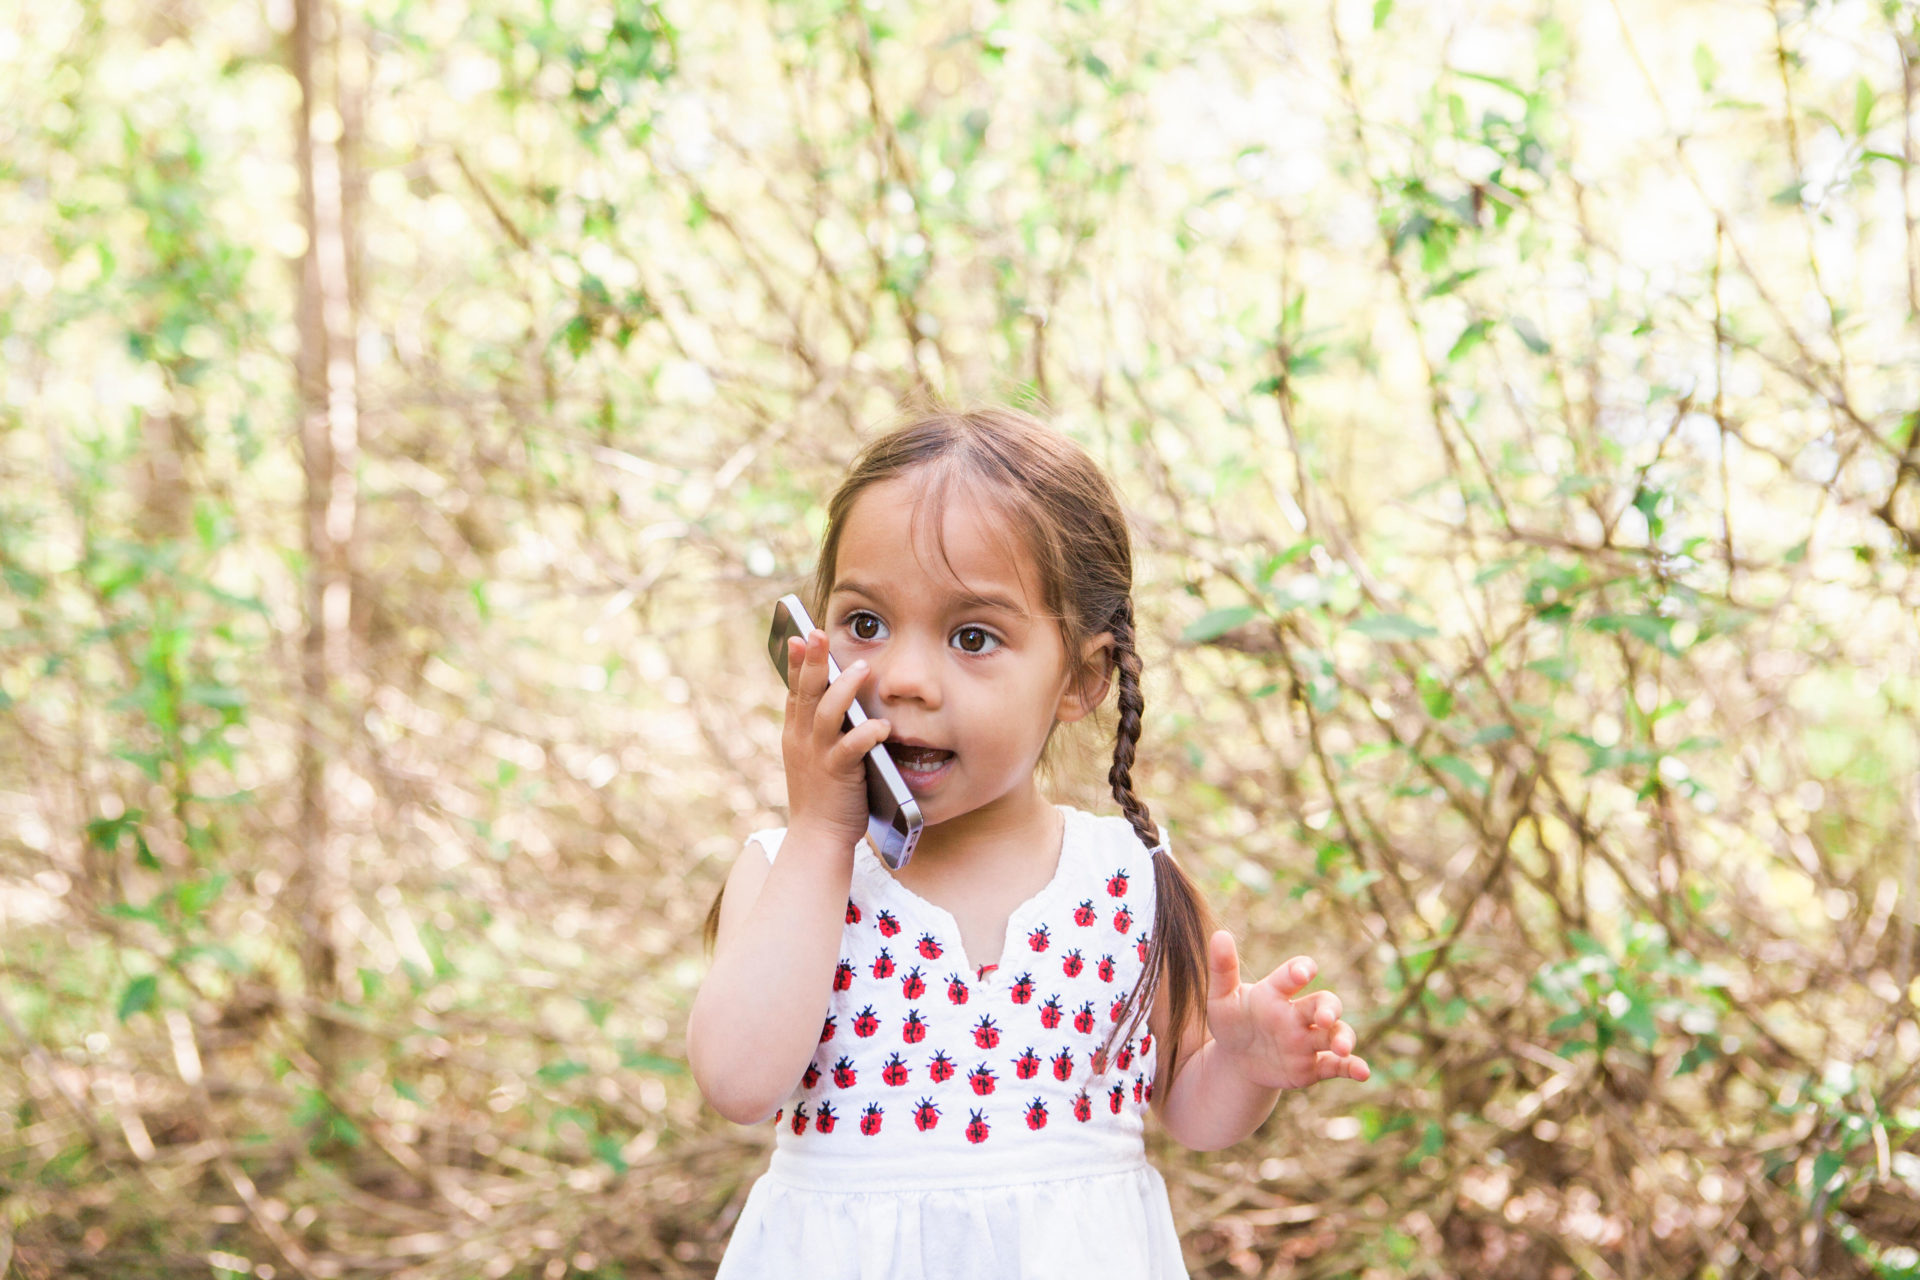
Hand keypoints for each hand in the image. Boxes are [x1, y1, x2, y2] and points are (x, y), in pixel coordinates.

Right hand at [782, 629, 890, 851]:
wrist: (817, 837)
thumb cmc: (824, 794)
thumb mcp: (815, 755)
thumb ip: (823, 728)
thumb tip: (839, 696)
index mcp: (796, 734)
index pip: (795, 691)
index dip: (797, 663)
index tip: (800, 635)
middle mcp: (801, 740)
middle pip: (805, 693)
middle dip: (811, 661)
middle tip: (817, 633)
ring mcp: (817, 756)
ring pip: (827, 713)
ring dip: (844, 689)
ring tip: (862, 668)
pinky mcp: (836, 774)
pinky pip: (851, 748)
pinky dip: (867, 734)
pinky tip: (883, 725)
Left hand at [1204, 930, 1369, 1090]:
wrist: (1236, 1060)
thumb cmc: (1231, 1021)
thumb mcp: (1221, 998)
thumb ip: (1222, 968)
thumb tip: (1220, 934)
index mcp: (1276, 992)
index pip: (1294, 974)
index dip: (1300, 970)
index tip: (1302, 973)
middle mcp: (1298, 1014)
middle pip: (1325, 1003)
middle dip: (1328, 1009)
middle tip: (1324, 1017)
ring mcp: (1308, 1040)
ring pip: (1336, 1033)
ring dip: (1343, 1038)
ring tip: (1341, 1048)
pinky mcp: (1313, 1066)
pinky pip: (1337, 1066)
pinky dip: (1352, 1067)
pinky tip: (1362, 1072)